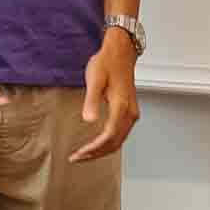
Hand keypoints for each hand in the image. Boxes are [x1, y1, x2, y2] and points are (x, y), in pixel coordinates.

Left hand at [70, 27, 142, 161]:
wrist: (121, 51)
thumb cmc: (107, 63)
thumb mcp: (95, 79)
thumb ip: (92, 100)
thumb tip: (88, 120)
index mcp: (121, 106)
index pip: (108, 136)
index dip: (93, 149)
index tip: (78, 154)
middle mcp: (130, 112)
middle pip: (115, 143)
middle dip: (96, 153)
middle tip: (78, 158)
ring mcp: (132, 113)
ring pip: (119, 140)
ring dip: (103, 150)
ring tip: (85, 154)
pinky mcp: (129, 111)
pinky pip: (121, 133)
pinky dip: (109, 143)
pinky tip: (97, 144)